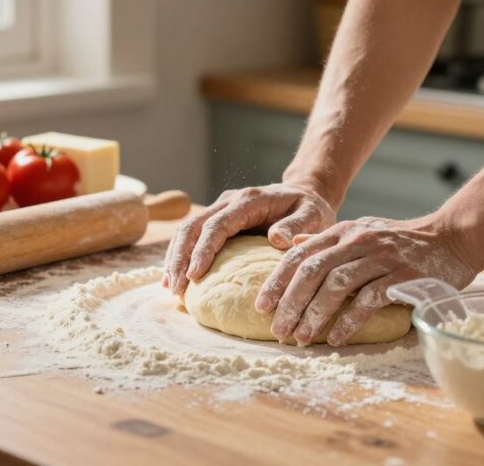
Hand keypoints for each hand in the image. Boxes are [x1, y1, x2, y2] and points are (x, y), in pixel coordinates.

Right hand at [163, 183, 335, 294]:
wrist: (303, 194)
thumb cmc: (310, 209)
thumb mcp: (313, 216)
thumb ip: (297, 226)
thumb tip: (276, 238)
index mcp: (249, 201)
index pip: (218, 224)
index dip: (203, 250)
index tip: (194, 276)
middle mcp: (229, 201)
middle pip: (193, 226)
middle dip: (180, 258)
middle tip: (176, 289)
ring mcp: (220, 208)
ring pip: (187, 230)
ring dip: (175, 258)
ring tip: (170, 288)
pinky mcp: (217, 219)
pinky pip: (192, 235)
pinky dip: (179, 256)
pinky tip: (173, 278)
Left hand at [254, 215, 477, 345]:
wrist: (452, 238)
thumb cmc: (402, 241)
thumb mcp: (361, 231)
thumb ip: (327, 241)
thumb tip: (289, 245)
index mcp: (343, 232)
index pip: (300, 254)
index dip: (277, 281)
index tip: (261, 306)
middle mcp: (358, 241)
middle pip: (312, 271)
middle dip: (290, 302)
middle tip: (278, 329)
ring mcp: (380, 257)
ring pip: (337, 285)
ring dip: (315, 314)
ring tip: (302, 337)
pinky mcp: (402, 277)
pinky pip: (369, 300)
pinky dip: (350, 320)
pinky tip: (338, 338)